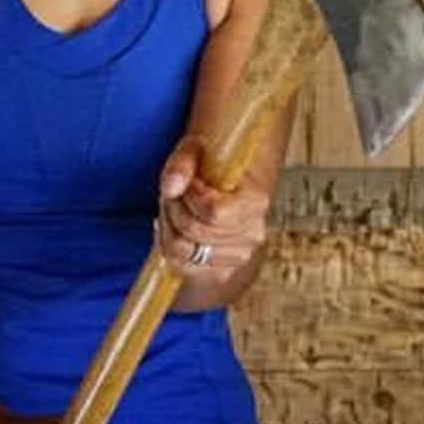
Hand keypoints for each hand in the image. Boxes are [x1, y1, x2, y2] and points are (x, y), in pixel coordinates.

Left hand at [155, 135, 269, 292]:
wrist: (228, 185)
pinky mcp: (221, 273)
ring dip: (169, 226)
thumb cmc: (213, 166)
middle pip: (194, 231)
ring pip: (182, 250)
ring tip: (175, 208)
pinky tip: (174, 228)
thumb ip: (183, 164)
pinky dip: (169, 245)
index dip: (191, 197)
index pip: (214, 212)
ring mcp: (238, 257)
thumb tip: (171, 187)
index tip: (190, 183)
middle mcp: (252, 234)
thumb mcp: (197, 150)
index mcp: (255, 202)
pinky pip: (180, 266)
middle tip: (175, 193)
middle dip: (174, 208)